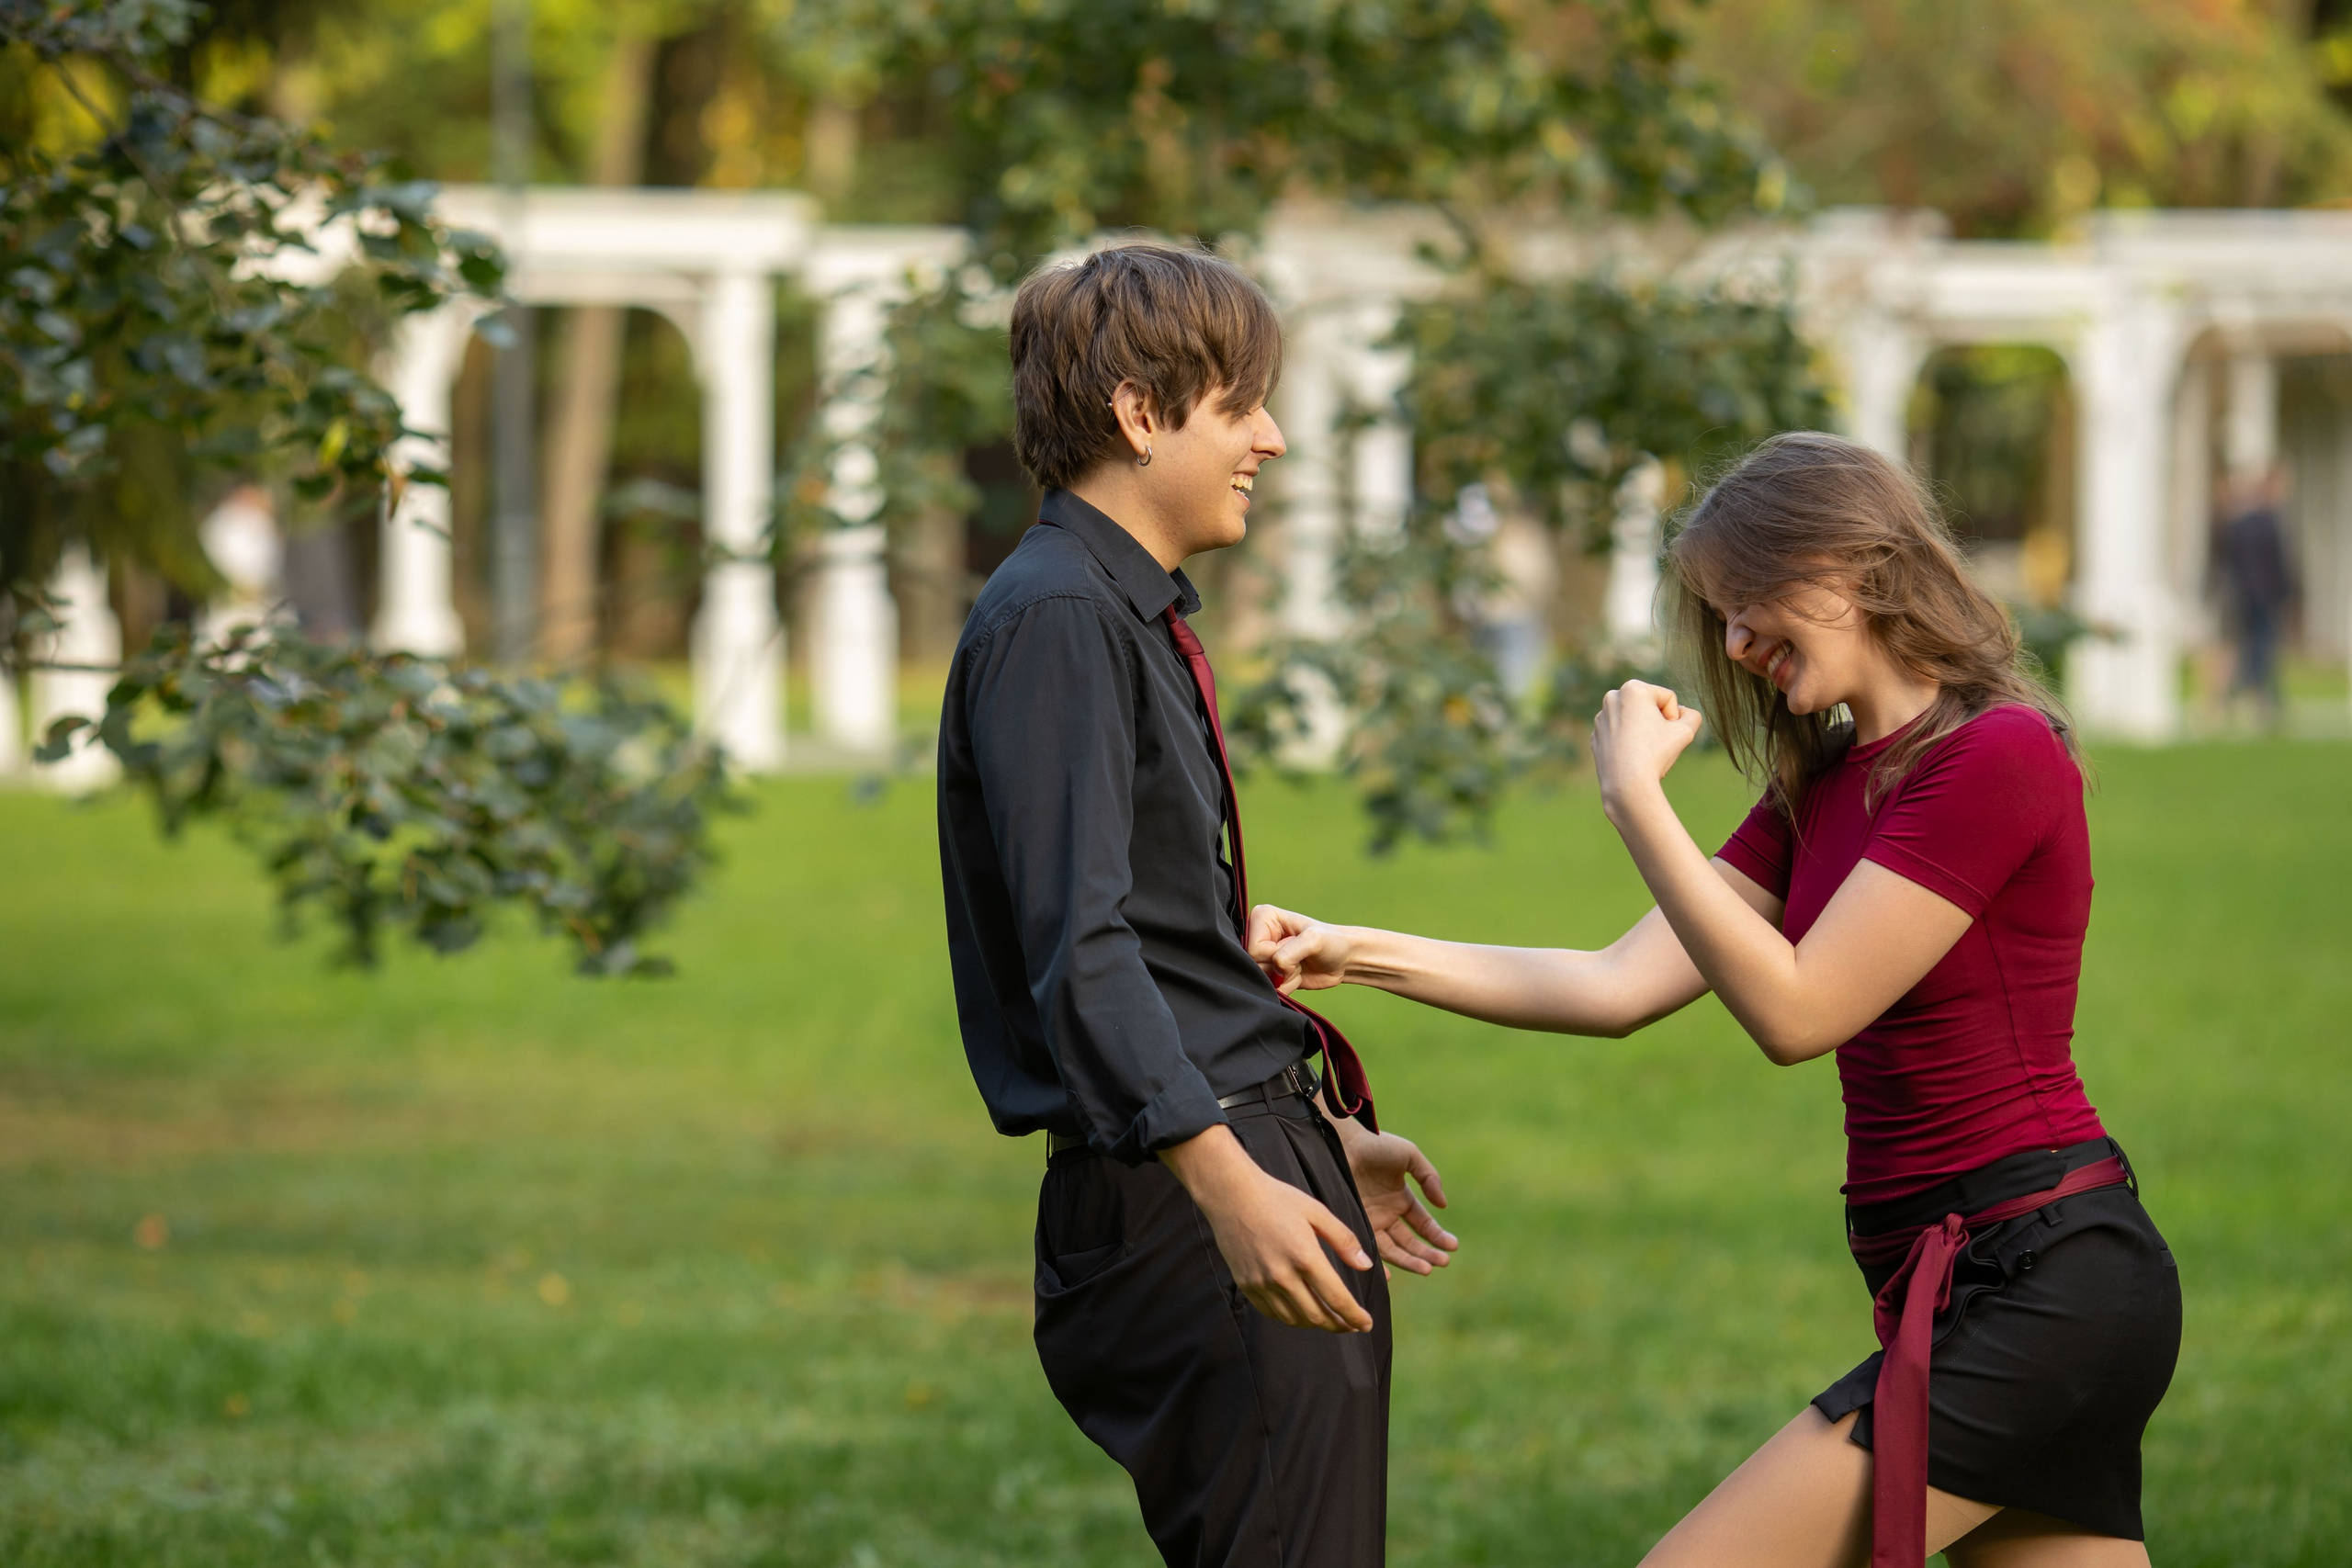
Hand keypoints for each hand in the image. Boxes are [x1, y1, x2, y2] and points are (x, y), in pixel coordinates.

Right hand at [1160, 1124, 1376, 1332]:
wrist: (1231, 1194)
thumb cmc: (1276, 1198)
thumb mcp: (1317, 1211)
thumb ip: (1344, 1240)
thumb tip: (1366, 1265)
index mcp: (1306, 1257)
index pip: (1337, 1299)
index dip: (1355, 1317)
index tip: (1366, 1324)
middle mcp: (1283, 1276)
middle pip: (1317, 1316)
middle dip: (1339, 1325)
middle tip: (1351, 1325)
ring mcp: (1262, 1283)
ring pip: (1294, 1319)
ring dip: (1315, 1324)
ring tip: (1327, 1318)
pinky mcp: (1246, 1284)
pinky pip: (1271, 1313)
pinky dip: (1290, 1318)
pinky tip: (1299, 1311)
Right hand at [1248, 904, 1354, 995]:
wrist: (1344, 959)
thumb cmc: (1331, 942)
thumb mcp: (1312, 940)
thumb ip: (1288, 954)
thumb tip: (1274, 971)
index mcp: (1263, 917)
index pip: (1253, 948)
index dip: (1274, 955)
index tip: (1295, 947)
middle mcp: (1259, 934)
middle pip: (1255, 964)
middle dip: (1281, 967)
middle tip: (1299, 958)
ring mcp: (1264, 955)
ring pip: (1262, 978)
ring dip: (1285, 977)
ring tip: (1300, 964)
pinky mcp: (1271, 972)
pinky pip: (1270, 988)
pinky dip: (1287, 986)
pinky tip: (1299, 974)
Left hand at [1330, 1117, 1456, 1275]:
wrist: (1342, 1142)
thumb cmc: (1375, 1144)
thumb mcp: (1409, 1156)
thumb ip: (1429, 1177)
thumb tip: (1443, 1205)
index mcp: (1401, 1199)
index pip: (1423, 1224)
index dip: (1437, 1236)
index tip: (1452, 1246)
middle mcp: (1386, 1214)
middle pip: (1410, 1242)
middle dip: (1427, 1253)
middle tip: (1443, 1262)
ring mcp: (1370, 1221)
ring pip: (1393, 1249)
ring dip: (1410, 1261)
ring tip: (1427, 1269)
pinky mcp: (1353, 1224)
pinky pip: (1367, 1248)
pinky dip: (1377, 1264)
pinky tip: (1389, 1275)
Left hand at [1592, 679, 1703, 813]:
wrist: (1626, 785)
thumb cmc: (1656, 754)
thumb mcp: (1686, 731)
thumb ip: (1692, 716)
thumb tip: (1682, 713)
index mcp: (1632, 688)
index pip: (1667, 698)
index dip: (1674, 718)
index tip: (1666, 734)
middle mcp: (1612, 697)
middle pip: (1649, 707)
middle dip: (1657, 722)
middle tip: (1655, 743)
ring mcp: (1601, 718)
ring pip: (1635, 721)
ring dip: (1643, 732)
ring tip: (1642, 751)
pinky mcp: (1596, 736)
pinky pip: (1621, 735)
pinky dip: (1628, 743)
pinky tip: (1630, 758)